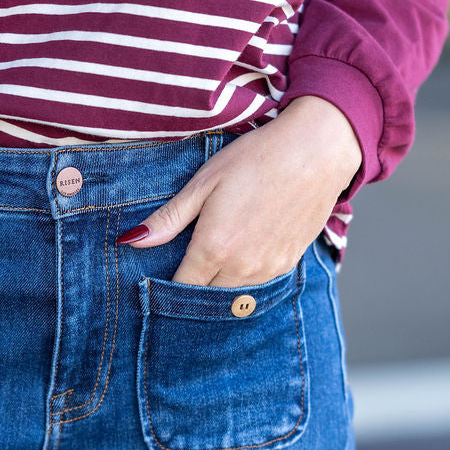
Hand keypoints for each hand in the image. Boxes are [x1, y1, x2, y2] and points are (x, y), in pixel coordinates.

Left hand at [118, 96, 362, 285]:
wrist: (318, 151)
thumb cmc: (257, 158)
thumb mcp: (204, 182)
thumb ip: (169, 218)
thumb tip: (132, 241)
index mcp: (214, 247)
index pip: (181, 288)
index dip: (166, 288)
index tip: (157, 279)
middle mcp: (241, 267)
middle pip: (207, 297)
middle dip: (193, 288)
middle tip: (185, 269)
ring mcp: (268, 269)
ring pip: (233, 296)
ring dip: (220, 286)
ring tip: (214, 259)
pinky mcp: (289, 264)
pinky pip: (258, 285)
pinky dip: (245, 279)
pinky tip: (242, 254)